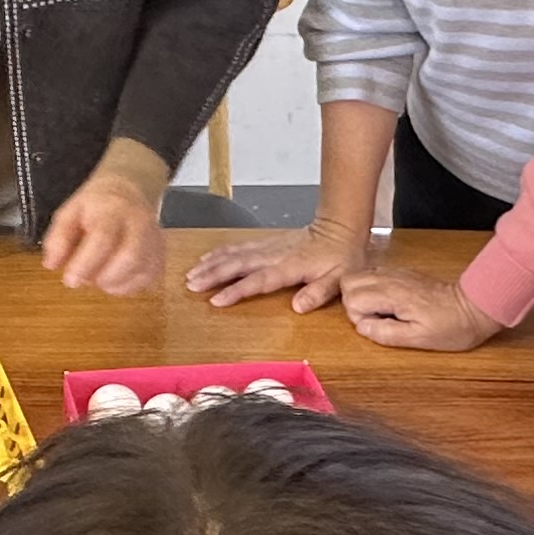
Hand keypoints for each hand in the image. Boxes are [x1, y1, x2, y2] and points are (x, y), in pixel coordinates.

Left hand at [40, 165, 165, 295]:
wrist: (128, 190)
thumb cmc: (95, 206)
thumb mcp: (69, 213)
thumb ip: (58, 238)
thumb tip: (51, 264)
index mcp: (112, 210)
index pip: (103, 238)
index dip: (86, 263)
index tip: (70, 280)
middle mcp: (139, 224)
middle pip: (130, 257)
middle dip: (104, 277)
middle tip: (85, 279)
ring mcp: (154, 240)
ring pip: (142, 273)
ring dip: (114, 284)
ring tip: (97, 275)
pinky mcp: (160, 256)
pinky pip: (148, 280)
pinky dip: (127, 287)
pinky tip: (113, 278)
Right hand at [187, 222, 371, 310]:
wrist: (340, 227)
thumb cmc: (341, 256)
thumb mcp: (339, 279)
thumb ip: (319, 292)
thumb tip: (298, 306)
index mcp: (290, 266)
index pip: (258, 280)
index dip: (237, 290)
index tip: (216, 300)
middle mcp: (274, 254)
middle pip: (238, 264)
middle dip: (213, 275)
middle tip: (192, 285)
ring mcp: (268, 246)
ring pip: (234, 253)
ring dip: (212, 264)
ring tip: (192, 274)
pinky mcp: (266, 241)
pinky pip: (239, 246)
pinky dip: (220, 252)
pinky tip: (208, 258)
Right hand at [340, 265, 504, 350]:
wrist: (475, 307)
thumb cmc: (452, 326)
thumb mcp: (419, 339)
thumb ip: (386, 333)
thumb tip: (362, 327)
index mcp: (393, 294)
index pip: (352, 298)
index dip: (359, 317)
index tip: (379, 325)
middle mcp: (392, 279)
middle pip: (349, 281)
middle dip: (353, 302)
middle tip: (376, 318)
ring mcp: (397, 274)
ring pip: (360, 275)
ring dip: (362, 294)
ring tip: (382, 311)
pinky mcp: (403, 274)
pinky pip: (374, 275)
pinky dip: (373, 289)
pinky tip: (390, 304)